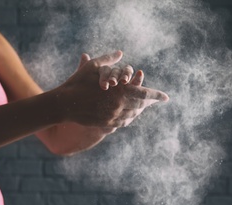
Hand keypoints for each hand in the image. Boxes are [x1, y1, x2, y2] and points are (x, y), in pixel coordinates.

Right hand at [54, 51, 168, 127]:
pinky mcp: (105, 124)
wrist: (64, 104)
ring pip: (132, 115)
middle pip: (140, 106)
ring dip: (138, 111)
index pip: (144, 94)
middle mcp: (119, 106)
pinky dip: (129, 118)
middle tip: (153, 101)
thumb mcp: (93, 67)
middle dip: (148, 103)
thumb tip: (121, 53)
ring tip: (142, 107)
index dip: (156, 96)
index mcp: (119, 91)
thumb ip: (109, 60)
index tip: (166, 98)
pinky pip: (122, 123)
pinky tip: (129, 115)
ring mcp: (112, 117)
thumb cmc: (77, 82)